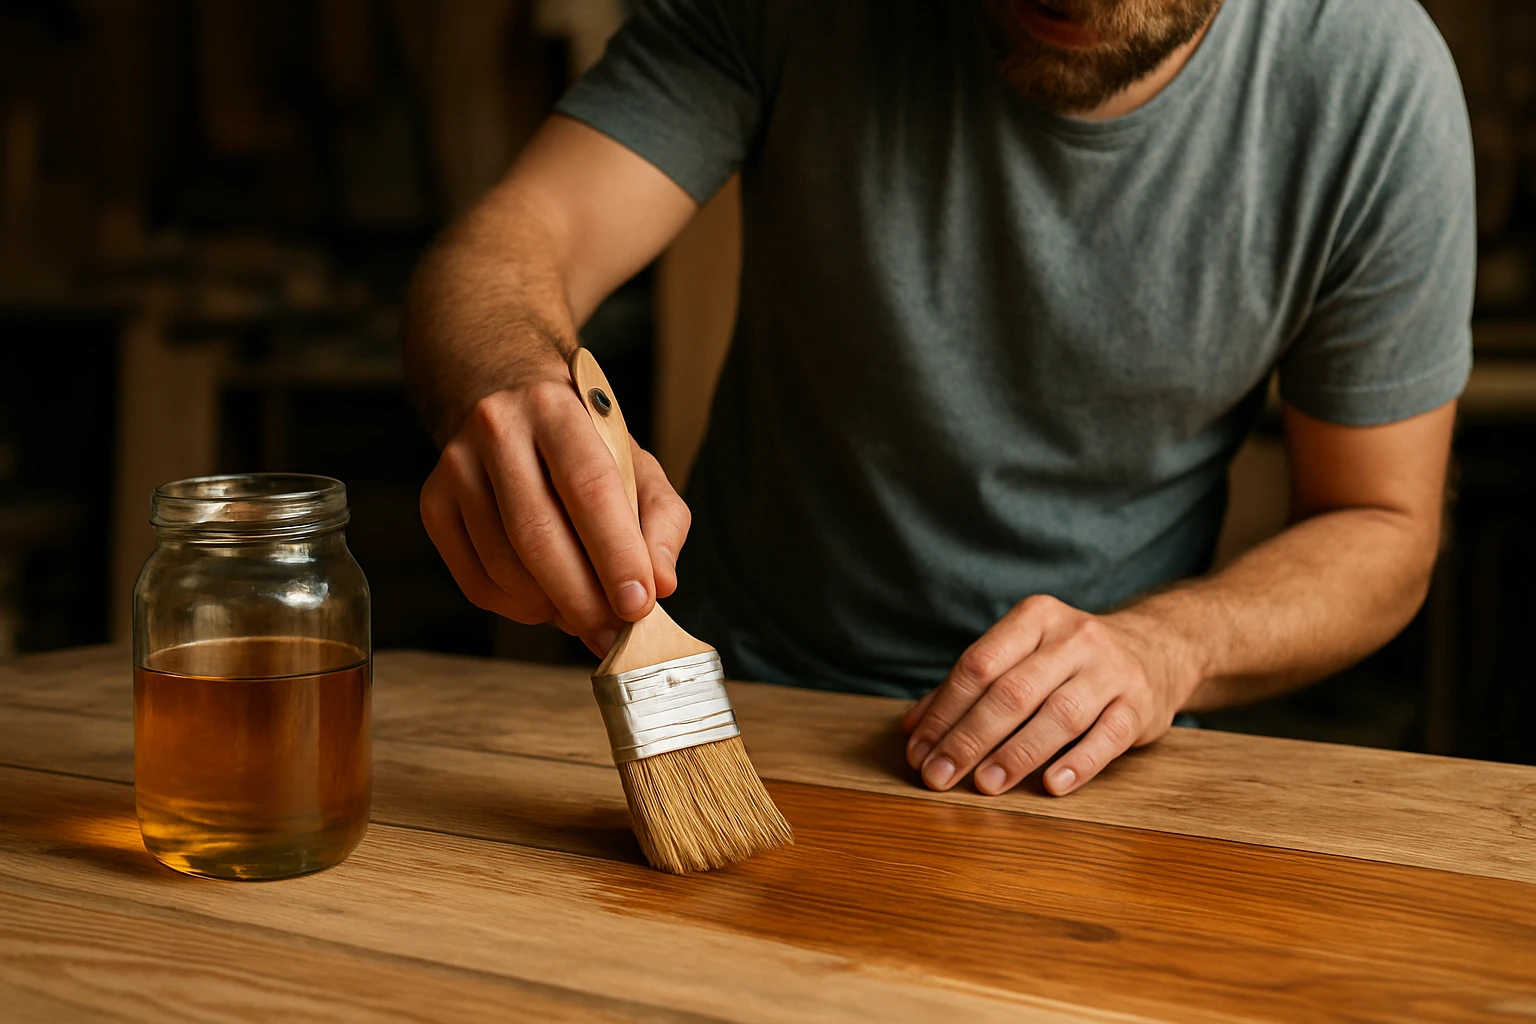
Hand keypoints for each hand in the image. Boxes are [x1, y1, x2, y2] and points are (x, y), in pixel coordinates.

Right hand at [418, 379, 690, 656]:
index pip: (588, 487)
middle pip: (538, 533)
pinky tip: (545, 601)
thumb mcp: (637, 466)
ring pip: (504, 565)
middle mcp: (498, 429)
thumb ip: (661, 521)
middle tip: (613, 635)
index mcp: (557, 409)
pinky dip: (519, 608)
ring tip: (584, 613)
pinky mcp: (433, 503)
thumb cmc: (583, 445)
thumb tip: (661, 584)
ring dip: (551, 607)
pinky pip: (476, 582)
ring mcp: (456, 466)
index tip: (639, 604)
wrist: (505, 401)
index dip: (615, 554)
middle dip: (582, 598)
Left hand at [900, 595, 1197, 796]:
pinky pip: (1107, 737)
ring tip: (985, 785)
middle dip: (969, 738)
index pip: (978, 665)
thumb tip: (912, 729)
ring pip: (1057, 715)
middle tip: (940, 776)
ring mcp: (1111, 671)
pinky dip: (1078, 763)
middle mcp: (1074, 638)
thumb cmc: (1069, 660)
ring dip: (1016, 754)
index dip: (943, 710)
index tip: (919, 751)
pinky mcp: (1141, 706)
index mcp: (1035, 618)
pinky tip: (1051, 786)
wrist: (1159, 648)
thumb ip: (969, 687)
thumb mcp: (1023, 655)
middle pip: (1012, 692)